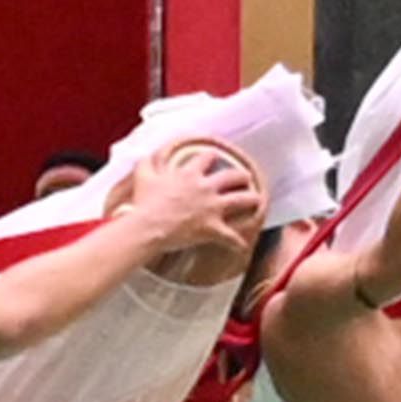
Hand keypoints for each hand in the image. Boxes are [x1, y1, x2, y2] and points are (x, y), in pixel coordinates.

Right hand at [119, 142, 262, 261]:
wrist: (147, 227)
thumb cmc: (144, 202)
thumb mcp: (143, 176)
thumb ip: (147, 163)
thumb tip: (146, 156)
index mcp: (189, 174)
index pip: (207, 157)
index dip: (211, 156)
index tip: (213, 157)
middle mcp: (206, 187)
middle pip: (233, 176)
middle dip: (241, 175)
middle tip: (245, 177)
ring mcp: (213, 208)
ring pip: (243, 199)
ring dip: (252, 199)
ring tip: (257, 200)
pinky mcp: (213, 228)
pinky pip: (231, 237)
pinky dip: (237, 243)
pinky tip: (241, 246)